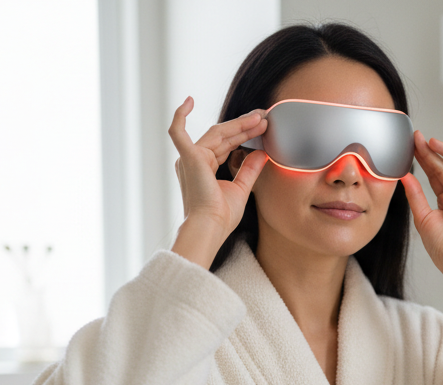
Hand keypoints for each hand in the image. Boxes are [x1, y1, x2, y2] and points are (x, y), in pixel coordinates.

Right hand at [168, 96, 268, 240]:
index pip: (226, 145)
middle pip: (223, 135)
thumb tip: (261, 153)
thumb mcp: (241, 189)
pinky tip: (190, 100)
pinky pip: (177, 131)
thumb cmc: (222, 216)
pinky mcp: (187, 156)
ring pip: (216, 132)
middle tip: (264, 117)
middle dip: (245, 126)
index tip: (262, 127)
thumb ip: (249, 170)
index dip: (245, 135)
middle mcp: (194, 160)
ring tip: (260, 117)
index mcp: (203, 168)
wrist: (211, 227)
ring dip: (239, 124)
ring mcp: (189, 157)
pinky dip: (181, 115)